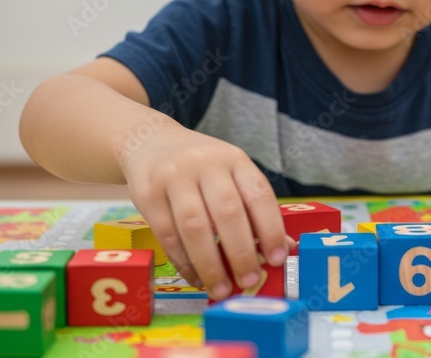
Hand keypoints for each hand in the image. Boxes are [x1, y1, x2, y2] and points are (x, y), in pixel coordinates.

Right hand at [120, 126, 286, 299]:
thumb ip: (254, 208)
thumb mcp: (231, 173)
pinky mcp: (147, 195)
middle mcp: (205, 164)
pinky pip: (167, 235)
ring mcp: (173, 178)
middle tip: (249, 280)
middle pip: (227, 212)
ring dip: (210, 264)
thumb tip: (283, 249)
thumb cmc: (200, 167)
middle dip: (241, 252)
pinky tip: (197, 278)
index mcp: (234, 159)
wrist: (149, 141)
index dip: (271, 229)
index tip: (277, 259)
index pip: (258, 194)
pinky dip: (184, 262)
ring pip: (194, 227)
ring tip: (221, 289)